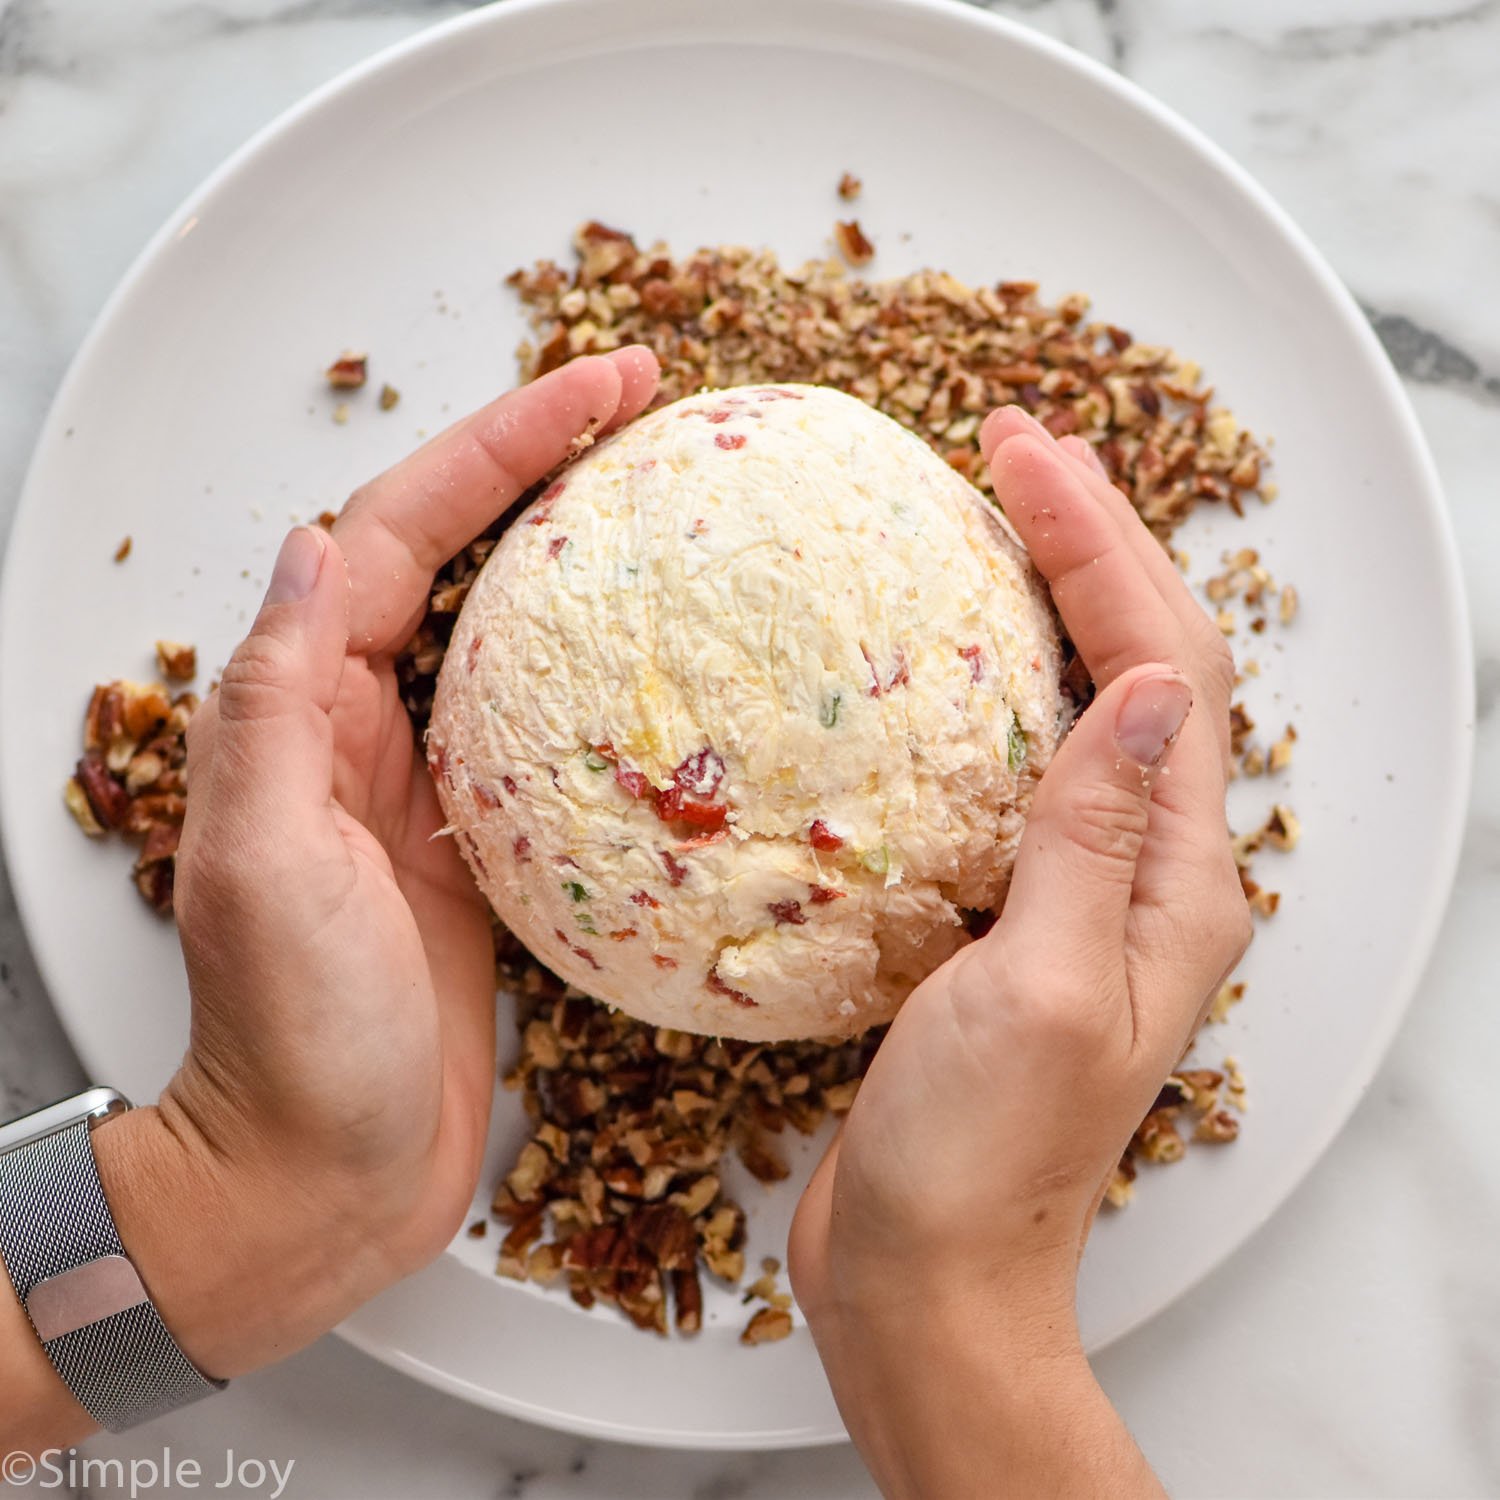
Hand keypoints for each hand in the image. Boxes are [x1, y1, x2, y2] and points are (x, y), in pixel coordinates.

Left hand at [90, 349, 659, 1382]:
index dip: (497, 445)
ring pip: (511, 630)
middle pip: (458, 553)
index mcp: (307, 711)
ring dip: (578, 554)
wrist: (321, 1177)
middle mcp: (365, 728)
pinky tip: (671, 669)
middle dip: (544, 464)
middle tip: (647, 410)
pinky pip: (551, 730)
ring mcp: (433, 783)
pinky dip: (604, 677)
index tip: (599, 386)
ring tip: (666, 503)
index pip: (400, 531)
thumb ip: (274, 709)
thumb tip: (305, 548)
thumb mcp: (265, 869)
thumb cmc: (290, 1044)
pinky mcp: (488, 845)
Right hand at [789, 408, 1249, 1497]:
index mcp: (1169, 881)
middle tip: (1008, 448)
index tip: (1024, 458)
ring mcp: (1066, 892)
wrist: (928, 1280)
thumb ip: (1090, 831)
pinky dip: (976, 690)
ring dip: (1039, 601)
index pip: (1163, 666)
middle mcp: (1135, 874)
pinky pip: (1001, 768)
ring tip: (984, 516)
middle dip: (1082, 543)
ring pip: (1071, 705)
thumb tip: (1150, 682)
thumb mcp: (1043, 985)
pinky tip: (922, 664)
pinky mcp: (995, 914)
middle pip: (1135, 666)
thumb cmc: (983, 1161)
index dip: (1101, 547)